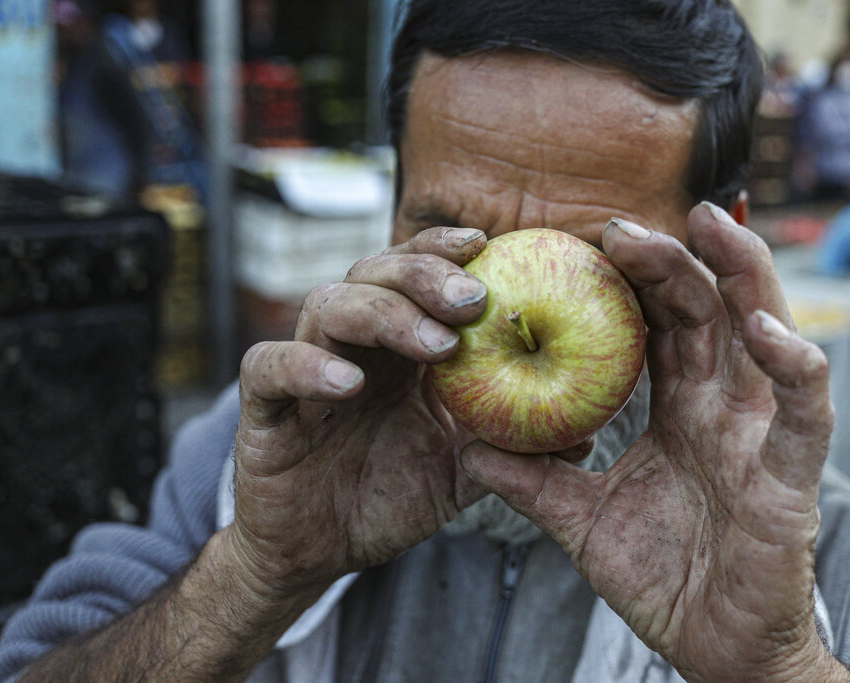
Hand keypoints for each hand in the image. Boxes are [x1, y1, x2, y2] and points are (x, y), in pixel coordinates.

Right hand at [228, 227, 495, 600]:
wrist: (321, 551)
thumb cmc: (393, 496)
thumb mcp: (461, 467)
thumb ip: (509, 444)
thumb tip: (586, 436)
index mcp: (396, 347)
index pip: (414, 274)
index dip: (444, 252)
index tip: (488, 244)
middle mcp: (350, 344)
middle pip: (374, 274)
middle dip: (425, 275)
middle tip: (475, 299)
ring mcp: (303, 371)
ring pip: (326, 306)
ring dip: (383, 314)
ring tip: (437, 344)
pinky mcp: (263, 410)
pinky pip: (269, 368)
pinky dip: (306, 365)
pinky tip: (349, 382)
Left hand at [461, 204, 849, 680]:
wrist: (711, 647)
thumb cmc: (660, 576)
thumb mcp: (581, 519)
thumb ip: (533, 479)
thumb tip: (467, 445)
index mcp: (682, 407)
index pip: (661, 324)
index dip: (634, 280)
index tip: (587, 242)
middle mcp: (725, 405)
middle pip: (707, 310)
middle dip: (675, 258)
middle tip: (623, 223)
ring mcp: (762, 432)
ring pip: (765, 331)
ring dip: (741, 274)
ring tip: (706, 224)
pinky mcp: (792, 473)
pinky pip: (805, 408)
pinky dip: (792, 364)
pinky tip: (760, 328)